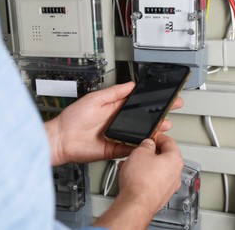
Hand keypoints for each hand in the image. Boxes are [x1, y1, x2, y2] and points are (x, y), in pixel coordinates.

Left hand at [45, 82, 182, 164]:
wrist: (62, 139)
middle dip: (159, 114)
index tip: (164, 96)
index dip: (151, 100)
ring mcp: (119, 136)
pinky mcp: (116, 149)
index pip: (138, 103)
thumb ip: (114, 93)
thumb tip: (130, 85)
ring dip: (154, 130)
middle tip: (172, 108)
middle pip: (143, 118)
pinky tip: (151, 141)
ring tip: (164, 125)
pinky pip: (132, 147)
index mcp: (115, 108)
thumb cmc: (73, 118)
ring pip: (141, 133)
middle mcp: (119, 122)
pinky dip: (142, 145)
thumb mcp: (95, 98)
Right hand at [93, 133, 183, 229]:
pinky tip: (132, 176)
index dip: (158, 137)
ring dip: (146, 165)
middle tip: (140, 150)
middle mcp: (176, 174)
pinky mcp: (161, 196)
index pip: (169, 142)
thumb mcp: (140, 152)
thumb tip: (148, 144)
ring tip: (132, 164)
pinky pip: (154, 182)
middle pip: (165, 157)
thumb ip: (147, 144)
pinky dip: (145, 177)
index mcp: (175, 160)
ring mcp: (169, 187)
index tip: (152, 136)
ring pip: (158, 170)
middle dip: (150, 153)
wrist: (135, 204)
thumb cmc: (140, 181)